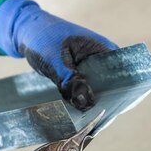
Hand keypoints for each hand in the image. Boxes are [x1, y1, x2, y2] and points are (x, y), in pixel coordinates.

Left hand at [0, 0, 117, 110]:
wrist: (26, 32)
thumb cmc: (42, 38)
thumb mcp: (55, 60)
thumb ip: (70, 81)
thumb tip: (87, 104)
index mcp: (102, 48)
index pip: (123, 71)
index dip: (123, 90)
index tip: (116, 108)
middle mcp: (101, 58)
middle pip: (112, 83)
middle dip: (107, 100)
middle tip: (100, 117)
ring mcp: (91, 67)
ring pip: (98, 88)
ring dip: (93, 101)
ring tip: (90, 118)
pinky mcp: (80, 74)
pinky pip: (86, 89)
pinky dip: (82, 98)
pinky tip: (78, 112)